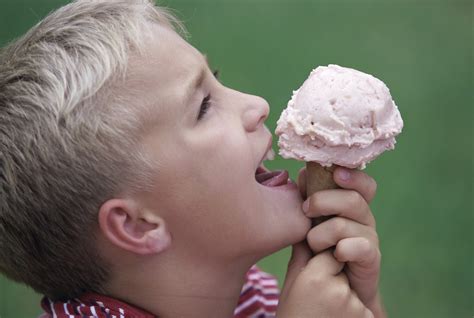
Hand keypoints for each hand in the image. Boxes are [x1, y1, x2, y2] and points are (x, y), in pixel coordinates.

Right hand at [277, 242, 372, 317]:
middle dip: (334, 277)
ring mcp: (353, 307)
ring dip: (343, 296)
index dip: (321, 265)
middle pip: (342, 269)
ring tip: (325, 314)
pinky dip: (352, 312)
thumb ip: (301, 255)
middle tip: (317, 301)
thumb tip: (305, 229)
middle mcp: (337, 290)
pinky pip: (360, 306)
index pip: (329, 253)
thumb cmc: (293, 315)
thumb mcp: (291, 285)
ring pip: (351, 288)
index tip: (311, 283)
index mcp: (314, 278)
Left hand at [298, 167, 384, 316]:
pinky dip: (341, 250)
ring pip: (345, 225)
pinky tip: (333, 256)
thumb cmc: (320, 253)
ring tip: (312, 244)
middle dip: (323, 201)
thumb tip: (302, 173)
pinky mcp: (371, 260)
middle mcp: (364, 220)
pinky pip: (358, 247)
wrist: (334, 290)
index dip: (353, 176)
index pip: (363, 184)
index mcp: (352, 207)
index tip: (335, 173)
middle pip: (353, 199)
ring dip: (320, 234)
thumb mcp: (310, 225)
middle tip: (306, 209)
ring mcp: (369, 239)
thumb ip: (307, 202)